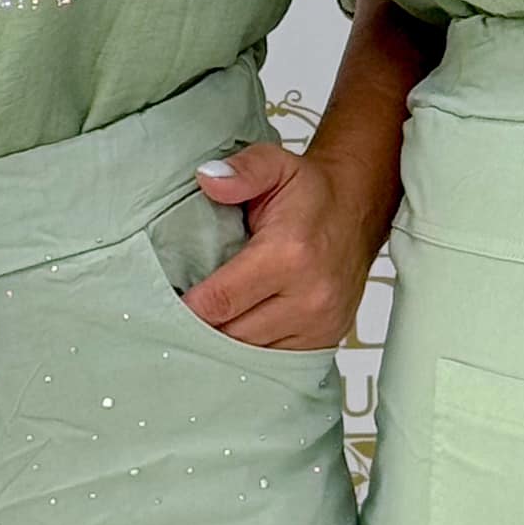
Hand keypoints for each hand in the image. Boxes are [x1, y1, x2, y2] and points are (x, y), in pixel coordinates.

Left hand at [185, 141, 388, 351]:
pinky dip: (251, 349)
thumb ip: (241, 171)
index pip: (221, 300)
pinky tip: (238, 330)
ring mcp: (320, 323)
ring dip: (225, 342)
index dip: (188, 307)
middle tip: (180, 314)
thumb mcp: (274, 164)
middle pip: (232, 334)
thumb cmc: (310, 192)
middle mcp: (309, 296)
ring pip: (251, 353)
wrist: (356, 210)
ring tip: (209, 322)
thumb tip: (208, 180)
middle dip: (202, 327)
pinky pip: (274, 360)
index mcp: (289, 254)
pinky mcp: (325, 340)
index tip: (167, 302)